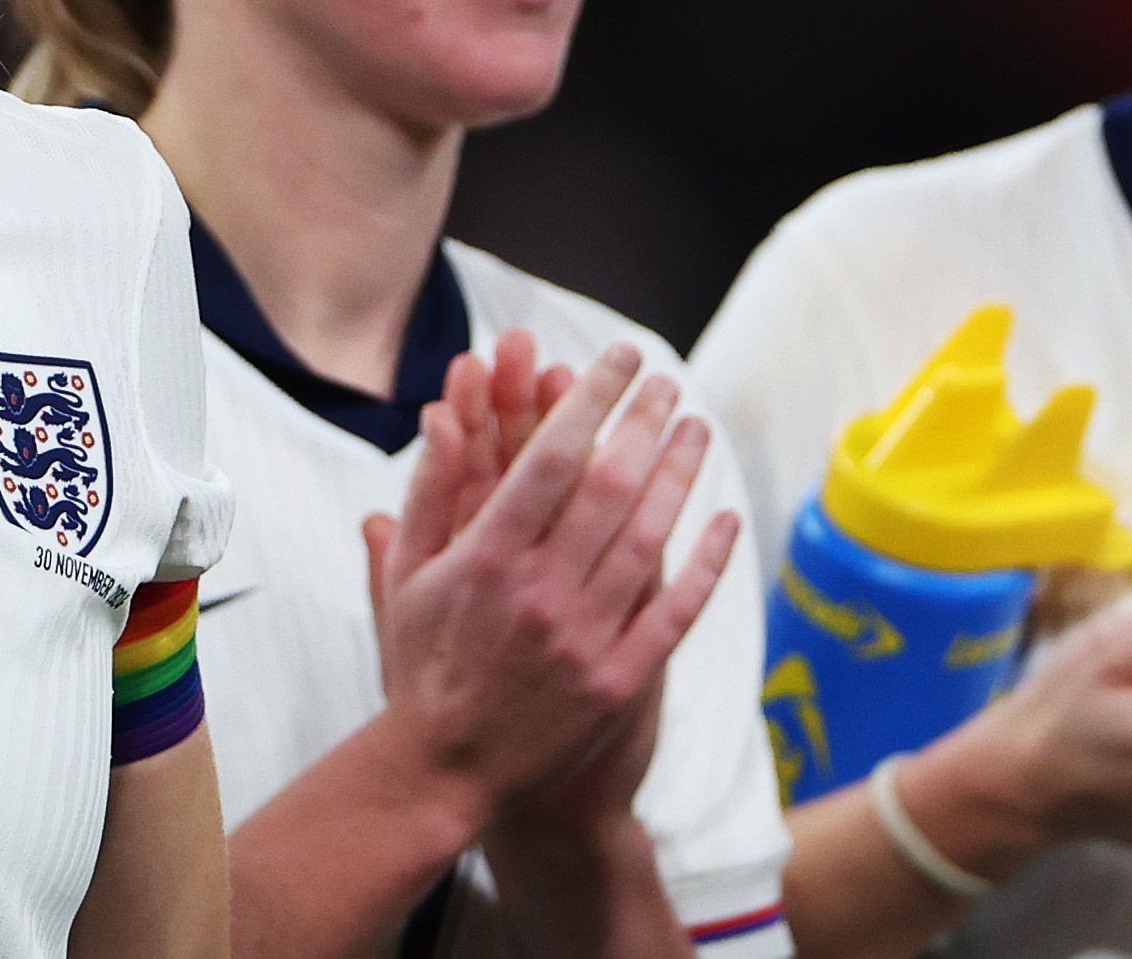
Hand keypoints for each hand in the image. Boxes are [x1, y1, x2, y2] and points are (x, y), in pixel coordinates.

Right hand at [357, 334, 742, 823]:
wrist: (445, 771)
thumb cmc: (424, 663)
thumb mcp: (407, 574)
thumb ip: (429, 492)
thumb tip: (442, 413)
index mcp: (485, 557)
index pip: (549, 457)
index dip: (589, 400)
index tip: (617, 361)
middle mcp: (538, 592)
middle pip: (607, 486)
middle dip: (642, 422)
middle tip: (666, 381)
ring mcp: (583, 639)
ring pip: (647, 539)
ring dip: (678, 476)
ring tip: (696, 429)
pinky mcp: (617, 682)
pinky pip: (674, 612)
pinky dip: (704, 562)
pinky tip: (723, 517)